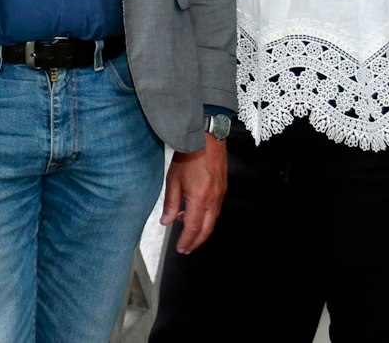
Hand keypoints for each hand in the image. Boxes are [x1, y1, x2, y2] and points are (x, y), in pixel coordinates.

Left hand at [159, 137, 227, 254]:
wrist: (206, 138)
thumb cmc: (188, 156)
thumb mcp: (173, 180)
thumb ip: (170, 203)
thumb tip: (166, 222)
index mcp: (199, 200)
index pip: (192, 228)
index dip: (186, 241)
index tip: (180, 249)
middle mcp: (213, 200)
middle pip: (206, 230)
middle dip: (196, 242)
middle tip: (186, 249)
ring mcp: (220, 195)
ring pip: (212, 221)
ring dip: (201, 230)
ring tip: (187, 232)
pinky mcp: (223, 188)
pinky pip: (216, 210)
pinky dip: (206, 217)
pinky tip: (195, 213)